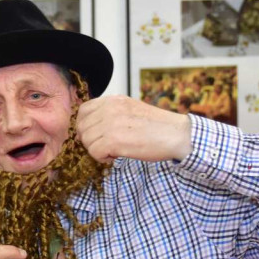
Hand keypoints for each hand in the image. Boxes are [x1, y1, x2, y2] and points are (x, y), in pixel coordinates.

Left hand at [76, 95, 192, 162]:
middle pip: (82, 128)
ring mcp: (110, 123)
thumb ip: (111, 113)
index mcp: (113, 100)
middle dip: (90, 140)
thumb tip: (91, 127)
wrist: (176, 135)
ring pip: (86, 141)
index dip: (85, 125)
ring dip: (96, 149)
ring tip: (114, 150)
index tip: (96, 135)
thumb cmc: (157, 126)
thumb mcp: (131, 109)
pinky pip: (94, 152)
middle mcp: (110, 108)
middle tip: (106, 145)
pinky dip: (102, 158)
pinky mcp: (113, 140)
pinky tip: (116, 156)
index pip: (83, 111)